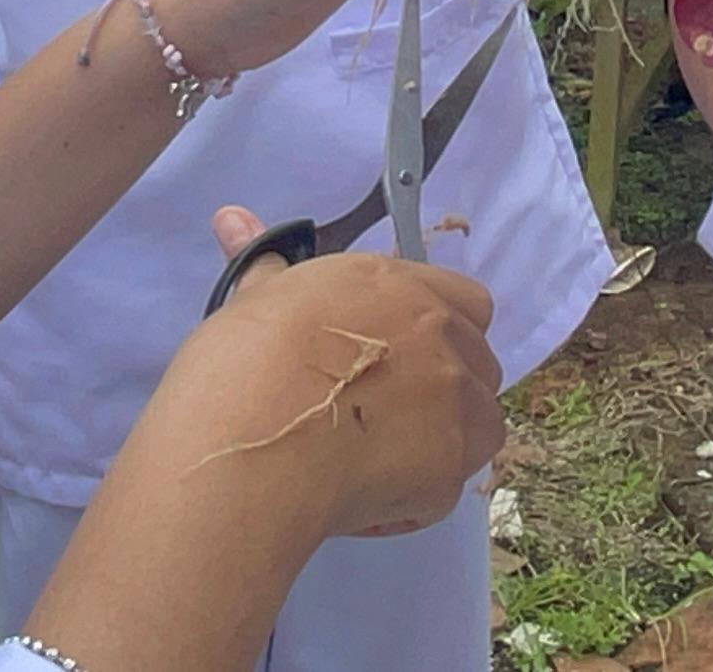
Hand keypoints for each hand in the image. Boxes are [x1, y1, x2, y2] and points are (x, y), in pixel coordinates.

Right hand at [135, 206, 505, 540]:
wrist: (254, 438)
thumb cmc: (245, 358)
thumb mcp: (254, 299)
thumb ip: (267, 269)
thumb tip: (232, 217)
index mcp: (398, 285)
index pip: (464, 299)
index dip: (438, 327)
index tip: (400, 352)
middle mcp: (442, 336)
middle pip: (478, 361)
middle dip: (444, 384)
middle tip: (383, 409)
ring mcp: (456, 404)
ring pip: (481, 422)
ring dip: (444, 438)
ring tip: (379, 457)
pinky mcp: (451, 471)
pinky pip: (448, 483)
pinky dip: (417, 492)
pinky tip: (363, 495)